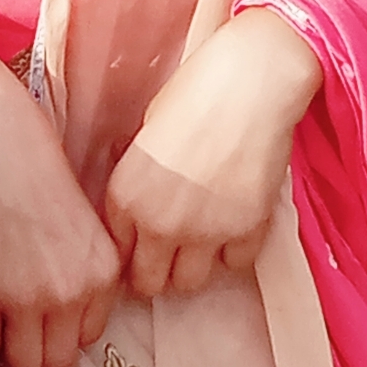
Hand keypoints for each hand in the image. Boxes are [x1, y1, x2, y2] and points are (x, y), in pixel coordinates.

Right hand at [0, 14, 119, 366]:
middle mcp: (72, 290)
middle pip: (56, 358)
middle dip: (35, 344)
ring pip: (20, 361)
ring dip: (5, 344)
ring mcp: (26, 298)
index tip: (42, 311)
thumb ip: (78, 264)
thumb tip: (60, 310)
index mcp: (103, 269)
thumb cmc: (29, 159)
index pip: (89, 336)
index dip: (62, 326)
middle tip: (14, 320)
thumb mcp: (77, 214)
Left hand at [103, 8, 322, 300]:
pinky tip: (237, 219)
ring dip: (195, 265)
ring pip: (191, 284)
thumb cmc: (193, 94)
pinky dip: (236, 249)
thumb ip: (138, 184)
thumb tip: (140, 210)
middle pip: (149, 283)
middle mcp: (157, 223)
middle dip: (158, 271)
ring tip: (204, 239)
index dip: (132, 252)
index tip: (144, 248)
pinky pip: (236, 264)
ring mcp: (203, 232)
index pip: (117, 255)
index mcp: (124, 197)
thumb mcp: (145, 137)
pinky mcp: (246, 231)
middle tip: (172, 253)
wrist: (249, 82)